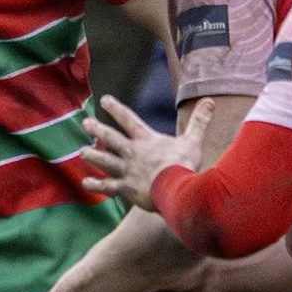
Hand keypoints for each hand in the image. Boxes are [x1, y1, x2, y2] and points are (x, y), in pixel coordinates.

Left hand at [83, 95, 209, 211]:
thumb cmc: (184, 165)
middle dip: (97, 129)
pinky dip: (96, 185)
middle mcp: (132, 152)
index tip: (103, 100)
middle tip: (86, 122)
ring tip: (82, 152)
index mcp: (146, 139)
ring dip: (93, 155)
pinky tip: (85, 183)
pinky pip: (107, 186)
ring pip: (105, 160)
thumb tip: (210, 101)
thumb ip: (199, 121)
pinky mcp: (125, 188)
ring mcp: (126, 170)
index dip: (115, 108)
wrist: (176, 191)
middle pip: (110, 138)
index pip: (128, 119)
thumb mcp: (193, 140)